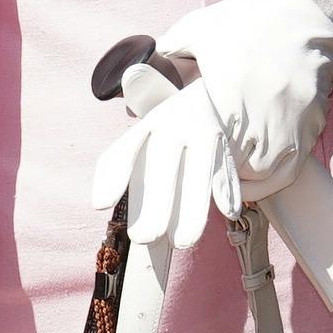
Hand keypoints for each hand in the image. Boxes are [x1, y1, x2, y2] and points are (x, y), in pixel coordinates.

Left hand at [88, 73, 240, 258]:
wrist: (223, 91)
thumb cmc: (175, 129)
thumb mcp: (149, 136)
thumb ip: (124, 167)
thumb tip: (101, 203)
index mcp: (150, 124)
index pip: (126, 149)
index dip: (113, 175)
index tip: (100, 203)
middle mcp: (176, 124)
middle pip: (163, 165)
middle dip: (155, 204)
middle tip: (144, 237)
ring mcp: (205, 130)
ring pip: (199, 171)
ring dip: (191, 209)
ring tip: (182, 241)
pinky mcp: (233, 141)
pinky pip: (229, 168)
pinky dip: (228, 190)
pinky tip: (229, 212)